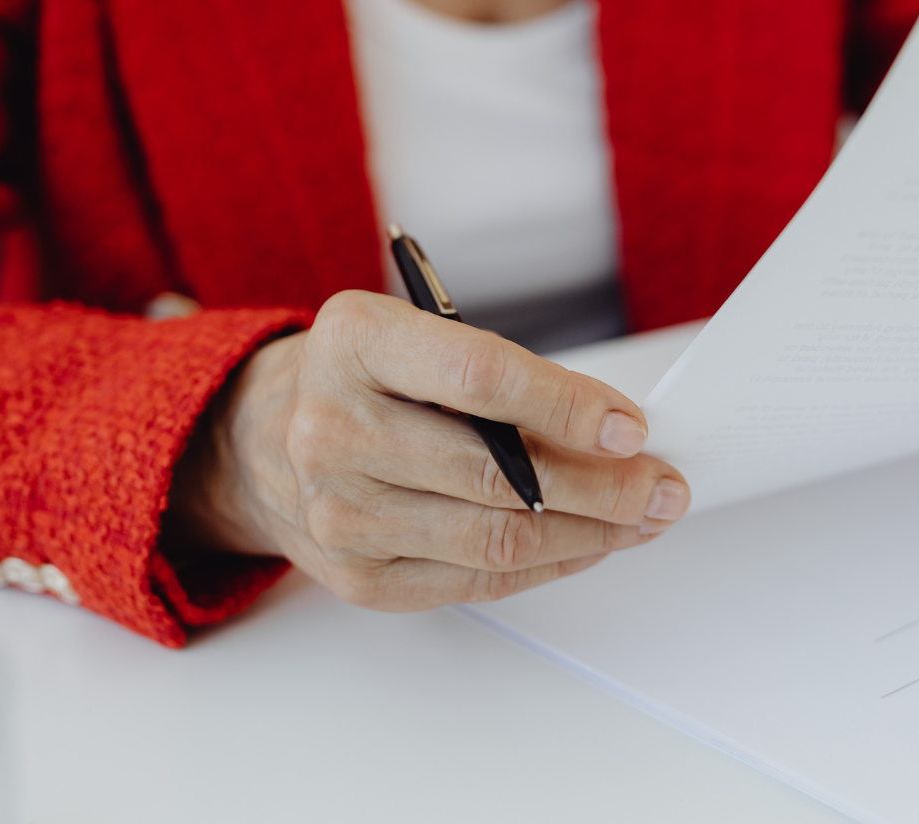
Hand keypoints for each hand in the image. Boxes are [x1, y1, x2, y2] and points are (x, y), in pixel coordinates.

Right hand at [167, 291, 689, 609]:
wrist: (257, 440)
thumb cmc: (361, 379)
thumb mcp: (415, 336)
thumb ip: (501, 375)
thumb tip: (612, 431)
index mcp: (353, 343)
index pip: (478, 378)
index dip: (566, 407)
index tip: (629, 427)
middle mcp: (332, 428)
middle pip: (497, 475)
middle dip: (602, 485)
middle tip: (661, 484)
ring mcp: (339, 512)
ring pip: (496, 539)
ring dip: (590, 533)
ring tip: (642, 517)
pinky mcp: (357, 576)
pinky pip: (477, 581)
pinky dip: (549, 565)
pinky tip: (589, 544)